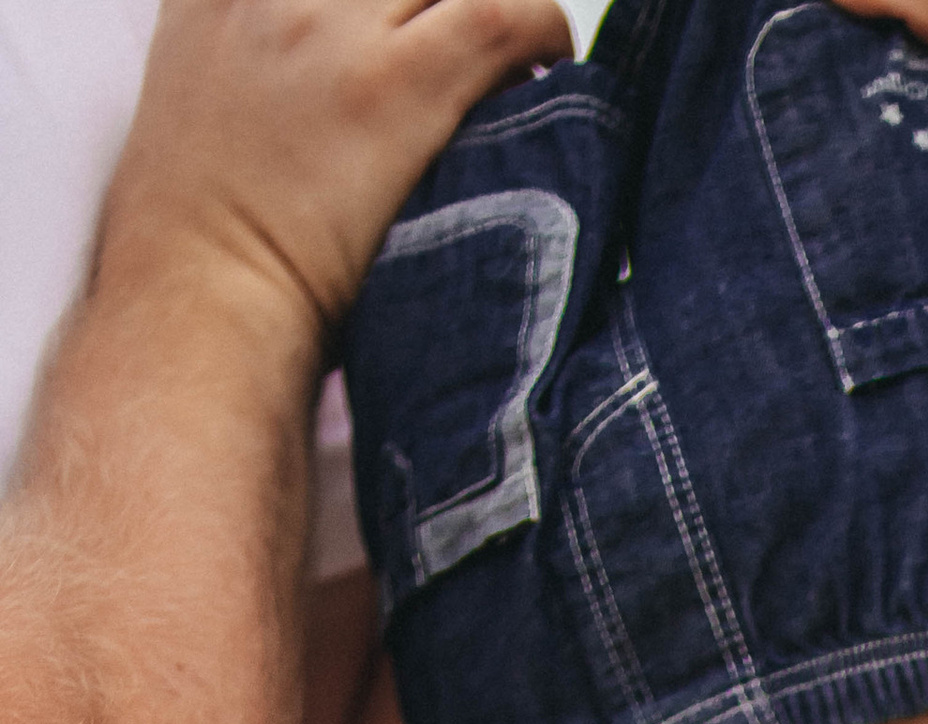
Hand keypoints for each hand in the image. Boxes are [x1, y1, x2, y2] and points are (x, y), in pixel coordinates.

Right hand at [103, 0, 576, 349]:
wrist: (202, 308)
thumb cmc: (214, 241)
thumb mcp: (201, 94)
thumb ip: (256, 44)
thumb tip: (343, 52)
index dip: (389, 2)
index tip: (414, 30)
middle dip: (433, 5)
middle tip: (468, 53)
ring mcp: (330, 28)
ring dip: (491, 12)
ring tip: (512, 69)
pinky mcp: (392, 84)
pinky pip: (495, 13)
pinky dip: (539, 28)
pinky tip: (545, 65)